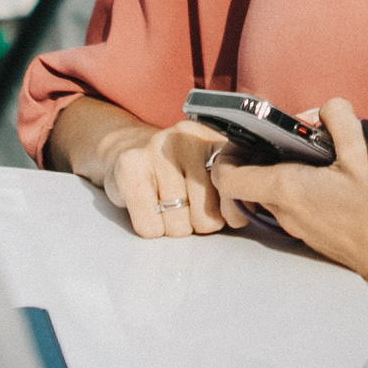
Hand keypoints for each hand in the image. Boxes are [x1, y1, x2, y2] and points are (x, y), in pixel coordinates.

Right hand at [97, 118, 232, 239]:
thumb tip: (240, 216)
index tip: (225, 215)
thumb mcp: (210, 172)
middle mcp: (187, 139)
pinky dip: (151, 228)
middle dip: (198, 225)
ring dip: (173, 228)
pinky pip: (150, 225)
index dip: (231, 213)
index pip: (233, 191)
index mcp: (214, 139)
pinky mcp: (129, 165)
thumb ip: (232, 190)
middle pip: (206, 217)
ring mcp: (157, 149)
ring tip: (168, 207)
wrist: (127, 147)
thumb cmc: (177, 170)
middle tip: (188, 209)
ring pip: (178, 225)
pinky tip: (149, 208)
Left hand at [209, 98, 367, 301]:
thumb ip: (338, 117)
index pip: (228, 176)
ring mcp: (295, 227)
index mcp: (286, 188)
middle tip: (283, 136)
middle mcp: (284, 212)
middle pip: (249, 181)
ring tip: (310, 152)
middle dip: (259, 154)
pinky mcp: (311, 235)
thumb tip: (325, 110)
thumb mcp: (362, 151)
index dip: (227, 154)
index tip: (242, 138)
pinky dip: (298, 186)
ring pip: (271, 193)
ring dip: (281, 170)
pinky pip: (291, 205)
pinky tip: (326, 176)